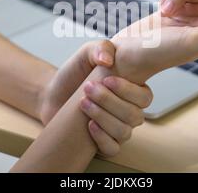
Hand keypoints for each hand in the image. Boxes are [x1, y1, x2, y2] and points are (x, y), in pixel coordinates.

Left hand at [40, 40, 152, 157]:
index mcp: (132, 90)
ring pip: (124, 132)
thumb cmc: (75, 72)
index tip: (107, 79)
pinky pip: (113, 148)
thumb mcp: (87, 53)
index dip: (128, 91)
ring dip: (103, 117)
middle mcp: (129, 111)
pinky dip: (102, 139)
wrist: (53, 92)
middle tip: (88, 88)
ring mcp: (117, 128)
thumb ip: (101, 48)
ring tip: (83, 103)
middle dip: (110, 101)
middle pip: (134, 115)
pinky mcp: (103, 142)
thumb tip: (108, 60)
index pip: (145, 97)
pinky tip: (89, 125)